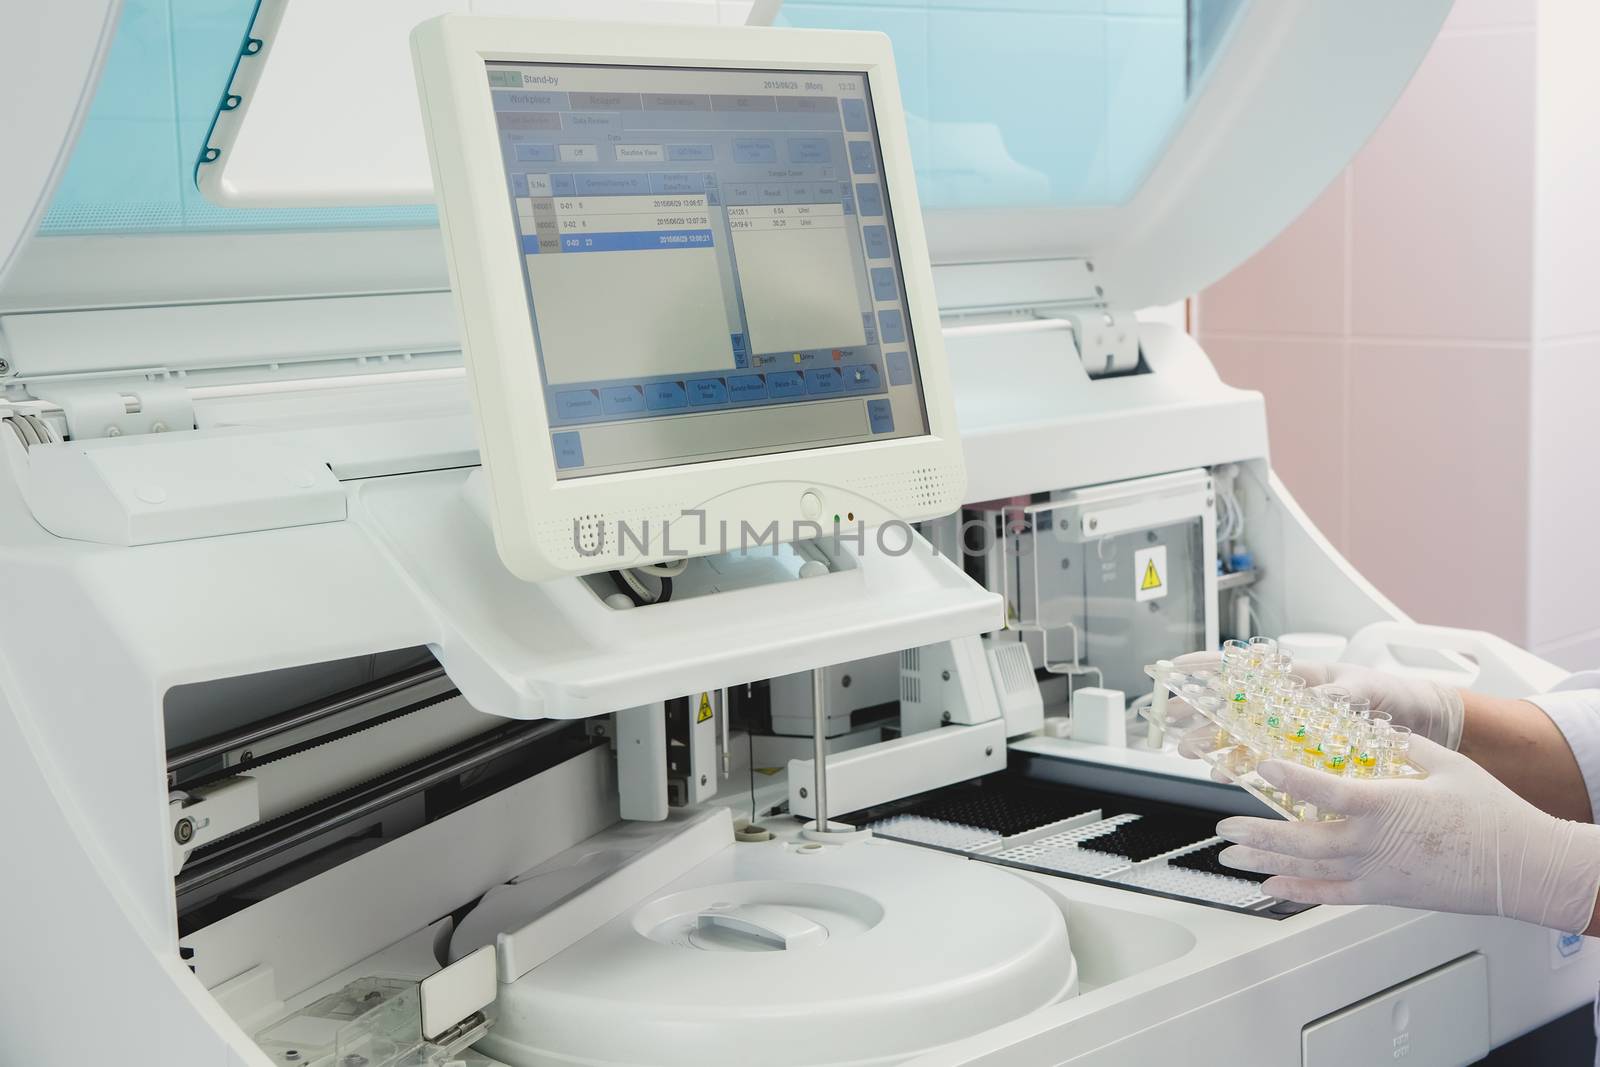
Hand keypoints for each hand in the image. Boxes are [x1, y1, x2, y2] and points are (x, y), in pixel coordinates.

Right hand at [1165, 652, 1464, 750]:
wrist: (1425, 725)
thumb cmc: (1397, 696)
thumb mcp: (1371, 689)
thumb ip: (1343, 694)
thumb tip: (1320, 699)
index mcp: (1302, 679)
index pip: (1248, 667)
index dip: (1208, 667)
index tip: (1177, 669)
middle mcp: (1292, 705)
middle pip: (1233, 706)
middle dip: (1198, 713)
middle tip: (1173, 723)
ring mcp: (1295, 732)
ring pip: (1242, 736)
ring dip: (1213, 743)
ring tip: (1193, 753)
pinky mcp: (1305, 757)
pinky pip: (1265, 763)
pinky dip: (1242, 768)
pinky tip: (1225, 774)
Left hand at [1216, 736, 1599, 932]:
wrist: (1520, 867)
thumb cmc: (1488, 814)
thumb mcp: (1443, 763)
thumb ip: (1397, 744)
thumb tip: (1365, 727)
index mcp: (1385, 805)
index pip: (1325, 791)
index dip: (1288, 777)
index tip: (1259, 765)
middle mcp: (1373, 844)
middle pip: (1301, 838)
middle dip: (1256, 831)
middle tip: (1223, 825)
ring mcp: (1375, 873)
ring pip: (1308, 868)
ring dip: (1264, 860)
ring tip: (1229, 855)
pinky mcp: (1382, 894)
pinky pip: (1331, 895)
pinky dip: (1297, 891)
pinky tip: (1271, 885)